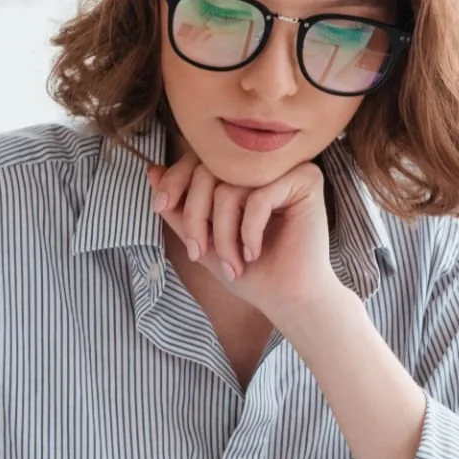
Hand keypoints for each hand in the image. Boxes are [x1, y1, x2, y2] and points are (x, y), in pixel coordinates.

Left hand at [148, 150, 339, 322]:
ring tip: (232, 264)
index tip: (160, 206)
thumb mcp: (203, 239)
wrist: (286, 299)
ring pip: (230, 188)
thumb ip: (180, 207)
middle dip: (196, 216)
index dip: (175, 181)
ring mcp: (287, 169)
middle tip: (198, 253)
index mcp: (242, 171)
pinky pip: (258, 197)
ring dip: (223, 234)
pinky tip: (254, 253)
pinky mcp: (306, 180)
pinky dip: (249, 231)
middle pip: (211, 170)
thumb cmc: (250, 272)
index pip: (200, 159)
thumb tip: (152, 171)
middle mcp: (264, 164)